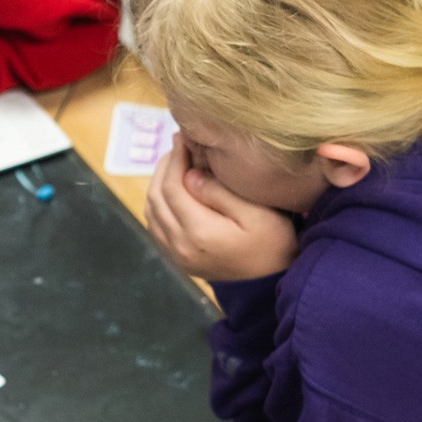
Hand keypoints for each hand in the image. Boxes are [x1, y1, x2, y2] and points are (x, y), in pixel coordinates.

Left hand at [144, 135, 298, 280]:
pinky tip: (172, 189)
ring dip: (157, 184)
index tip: (182, 139)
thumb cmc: (271, 244)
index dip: (174, 159)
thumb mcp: (256, 215)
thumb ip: (221, 193)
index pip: (172, 187)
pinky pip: (155, 226)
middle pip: (156, 197)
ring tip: (175, 164)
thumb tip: (190, 175)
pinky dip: (157, 203)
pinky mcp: (175, 258)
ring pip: (151, 211)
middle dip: (163, 167)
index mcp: (199, 232)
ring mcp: (175, 254)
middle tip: (177, 147)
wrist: (268, 282)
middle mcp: (180, 245)